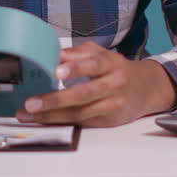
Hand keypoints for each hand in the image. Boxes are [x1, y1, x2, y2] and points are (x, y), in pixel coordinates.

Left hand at [15, 42, 176, 126]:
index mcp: (111, 64)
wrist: (146, 89)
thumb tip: (55, 53)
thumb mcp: (102, 54)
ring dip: (52, 115)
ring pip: (80, 113)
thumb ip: (79, 53)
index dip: (76, 69)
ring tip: (29, 114)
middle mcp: (113, 85)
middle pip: (84, 95)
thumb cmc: (118, 69)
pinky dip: (61, 122)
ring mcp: (112, 105)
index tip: (56, 72)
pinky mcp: (109, 121)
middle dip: (55, 100)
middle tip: (32, 102)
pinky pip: (82, 123)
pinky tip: (44, 120)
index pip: (94, 65)